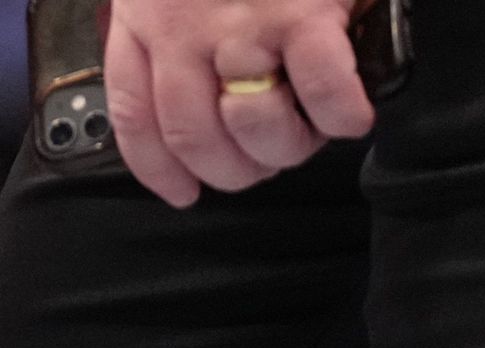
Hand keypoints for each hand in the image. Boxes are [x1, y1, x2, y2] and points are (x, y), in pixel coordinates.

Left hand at [107, 0, 375, 205]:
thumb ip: (161, 26)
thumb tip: (184, 90)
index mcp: (142, 22)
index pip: (135, 119)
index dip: (158, 169)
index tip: (182, 192)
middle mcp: (183, 31)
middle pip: (196, 136)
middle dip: (229, 171)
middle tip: (259, 170)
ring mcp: (242, 22)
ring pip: (253, 123)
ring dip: (283, 150)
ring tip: (303, 142)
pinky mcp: (301, 12)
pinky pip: (322, 89)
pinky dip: (339, 117)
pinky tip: (348, 119)